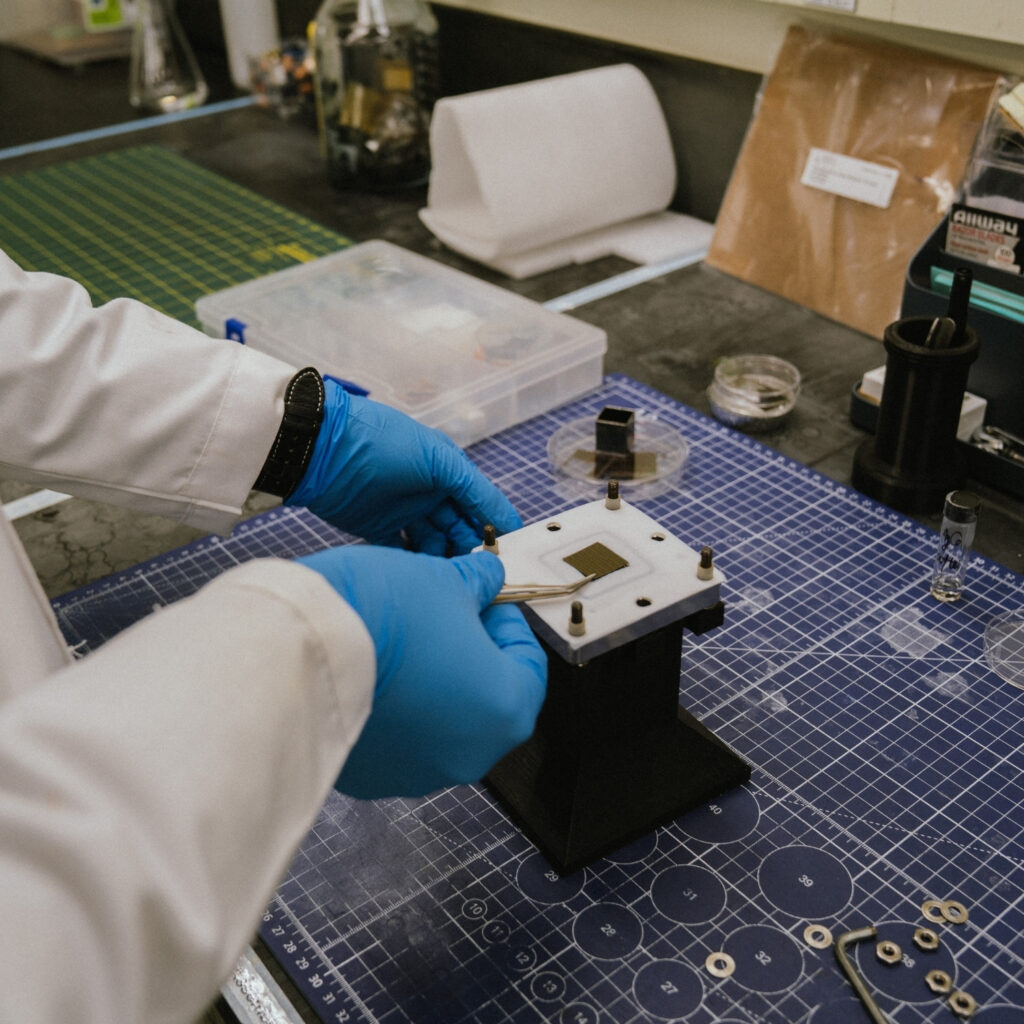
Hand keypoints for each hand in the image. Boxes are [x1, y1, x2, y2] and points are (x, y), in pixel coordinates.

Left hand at [288, 379, 520, 553]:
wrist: (321, 449)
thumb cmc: (384, 443)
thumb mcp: (439, 458)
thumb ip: (475, 489)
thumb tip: (508, 520)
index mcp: (447, 470)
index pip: (479, 504)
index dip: (491, 526)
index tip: (502, 552)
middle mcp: (428, 492)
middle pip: (458, 528)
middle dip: (467, 547)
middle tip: (472, 568)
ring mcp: (403, 512)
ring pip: (433, 543)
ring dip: (442, 558)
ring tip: (446, 572)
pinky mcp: (378, 530)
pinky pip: (403, 552)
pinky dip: (414, 563)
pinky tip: (422, 574)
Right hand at [297, 546, 546, 798]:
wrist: (303, 647)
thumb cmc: (384, 615)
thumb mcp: (446, 581)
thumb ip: (478, 585)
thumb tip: (485, 579)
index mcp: (505, 711)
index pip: (530, 665)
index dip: (507, 623)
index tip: (485, 600)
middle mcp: (469, 755)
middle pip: (488, 698)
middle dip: (472, 654)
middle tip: (447, 615)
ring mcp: (419, 774)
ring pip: (443, 723)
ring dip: (434, 685)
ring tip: (404, 642)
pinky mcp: (372, 778)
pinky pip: (399, 741)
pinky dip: (395, 711)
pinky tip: (374, 672)